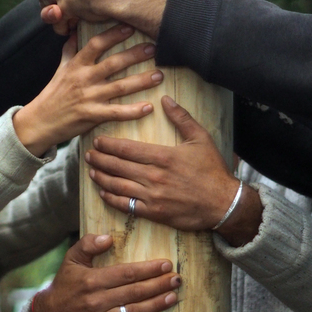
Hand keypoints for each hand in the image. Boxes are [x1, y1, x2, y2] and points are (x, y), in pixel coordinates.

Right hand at [13, 24, 162, 154]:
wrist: (39, 122)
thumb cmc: (52, 94)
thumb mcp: (60, 69)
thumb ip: (70, 50)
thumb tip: (74, 31)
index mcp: (77, 65)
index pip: (96, 44)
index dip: (113, 35)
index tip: (130, 26)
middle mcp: (84, 79)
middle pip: (113, 63)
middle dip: (135, 55)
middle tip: (154, 48)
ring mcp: (89, 98)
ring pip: (119, 87)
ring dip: (141, 81)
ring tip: (159, 74)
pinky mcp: (92, 116)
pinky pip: (116, 113)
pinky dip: (133, 111)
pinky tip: (148, 107)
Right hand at [29, 233, 180, 311]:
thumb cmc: (64, 284)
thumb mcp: (71, 258)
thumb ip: (88, 244)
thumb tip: (108, 238)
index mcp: (92, 280)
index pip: (127, 273)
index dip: (148, 269)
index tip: (166, 264)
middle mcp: (97, 301)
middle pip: (135, 292)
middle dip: (158, 284)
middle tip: (177, 279)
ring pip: (133, 311)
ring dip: (156, 304)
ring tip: (172, 296)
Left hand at [85, 96, 262, 243]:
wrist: (224, 204)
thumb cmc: (213, 170)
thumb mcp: (200, 138)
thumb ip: (181, 117)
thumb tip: (165, 99)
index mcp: (163, 156)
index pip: (127, 149)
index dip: (109, 145)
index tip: (97, 141)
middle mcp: (154, 176)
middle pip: (118, 166)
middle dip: (100, 159)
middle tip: (87, 154)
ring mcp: (153, 196)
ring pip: (119, 186)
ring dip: (102, 177)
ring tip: (91, 170)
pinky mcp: (155, 213)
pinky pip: (127, 206)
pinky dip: (112, 199)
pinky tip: (103, 192)